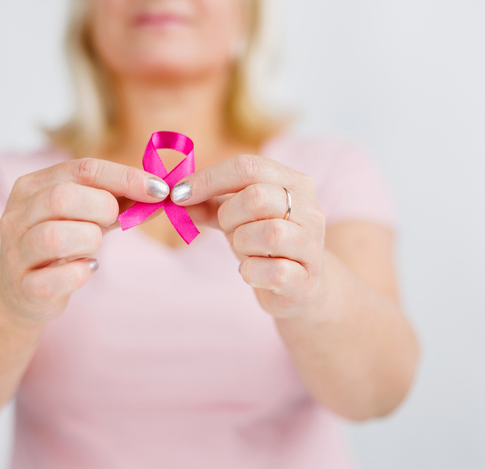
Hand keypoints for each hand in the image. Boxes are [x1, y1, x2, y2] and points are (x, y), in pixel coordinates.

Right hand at [0, 158, 169, 321]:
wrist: (20, 290)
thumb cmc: (61, 242)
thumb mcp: (85, 214)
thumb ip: (119, 200)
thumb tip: (161, 192)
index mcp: (32, 186)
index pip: (83, 169)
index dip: (126, 178)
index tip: (160, 190)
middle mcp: (16, 215)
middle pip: (63, 198)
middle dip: (103, 208)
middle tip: (113, 222)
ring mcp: (15, 252)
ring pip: (55, 237)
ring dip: (89, 241)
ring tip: (93, 248)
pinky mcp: (24, 288)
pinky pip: (54, 278)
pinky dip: (81, 274)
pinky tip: (88, 268)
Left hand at [173, 155, 326, 319]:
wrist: (301, 286)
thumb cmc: (266, 244)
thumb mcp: (237, 217)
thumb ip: (208, 204)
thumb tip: (173, 198)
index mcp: (294, 182)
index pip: (248, 166)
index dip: (208, 179)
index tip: (178, 194)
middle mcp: (309, 209)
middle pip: (257, 198)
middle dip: (229, 215)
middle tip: (227, 228)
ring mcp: (311, 245)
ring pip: (269, 234)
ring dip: (242, 243)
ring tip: (244, 249)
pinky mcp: (306, 279)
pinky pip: (272, 271)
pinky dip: (251, 272)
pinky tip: (251, 272)